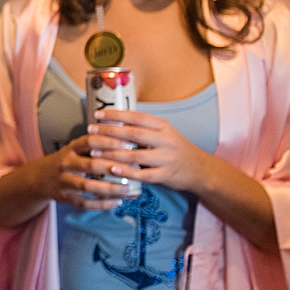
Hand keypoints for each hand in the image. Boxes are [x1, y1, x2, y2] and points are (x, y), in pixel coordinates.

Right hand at [37, 134, 131, 209]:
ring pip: (87, 186)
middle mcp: (66, 163)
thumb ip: (97, 145)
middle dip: (113, 167)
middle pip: (90, 165)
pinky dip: (101, 204)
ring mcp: (64, 181)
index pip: (90, 141)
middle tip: (134, 169)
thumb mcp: (76, 149)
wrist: (39, 178)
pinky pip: (84, 203)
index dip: (110, 142)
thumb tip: (129, 143)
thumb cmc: (67, 161)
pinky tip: (117, 203)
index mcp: (71, 148)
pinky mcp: (64, 196)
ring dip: (110, 188)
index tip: (129, 145)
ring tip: (129, 189)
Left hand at [87, 108, 210, 193]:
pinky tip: (112, 170)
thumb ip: (144, 127)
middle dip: (109, 131)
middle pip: (133, 134)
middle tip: (90, 130)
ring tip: (94, 152)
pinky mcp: (166, 175)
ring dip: (112, 153)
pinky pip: (143, 174)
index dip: (116, 115)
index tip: (98, 114)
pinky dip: (126, 172)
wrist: (199, 169)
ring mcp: (166, 158)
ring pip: (135, 155)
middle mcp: (166, 140)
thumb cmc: (175, 148)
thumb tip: (115, 119)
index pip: (137, 117)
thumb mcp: (164, 132)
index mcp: (163, 126)